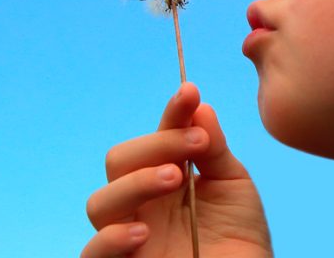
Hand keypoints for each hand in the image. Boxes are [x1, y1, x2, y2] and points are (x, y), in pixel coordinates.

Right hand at [82, 83, 272, 256]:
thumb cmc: (241, 237)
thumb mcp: (234, 186)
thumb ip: (214, 150)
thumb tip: (199, 106)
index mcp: (165, 176)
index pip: (158, 137)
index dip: (172, 113)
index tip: (190, 92)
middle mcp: (142, 202)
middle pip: (120, 160)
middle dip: (157, 145)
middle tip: (196, 146)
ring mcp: (128, 234)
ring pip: (100, 202)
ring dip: (137, 183)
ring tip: (175, 179)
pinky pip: (92, 252)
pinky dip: (113, 238)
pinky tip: (144, 232)